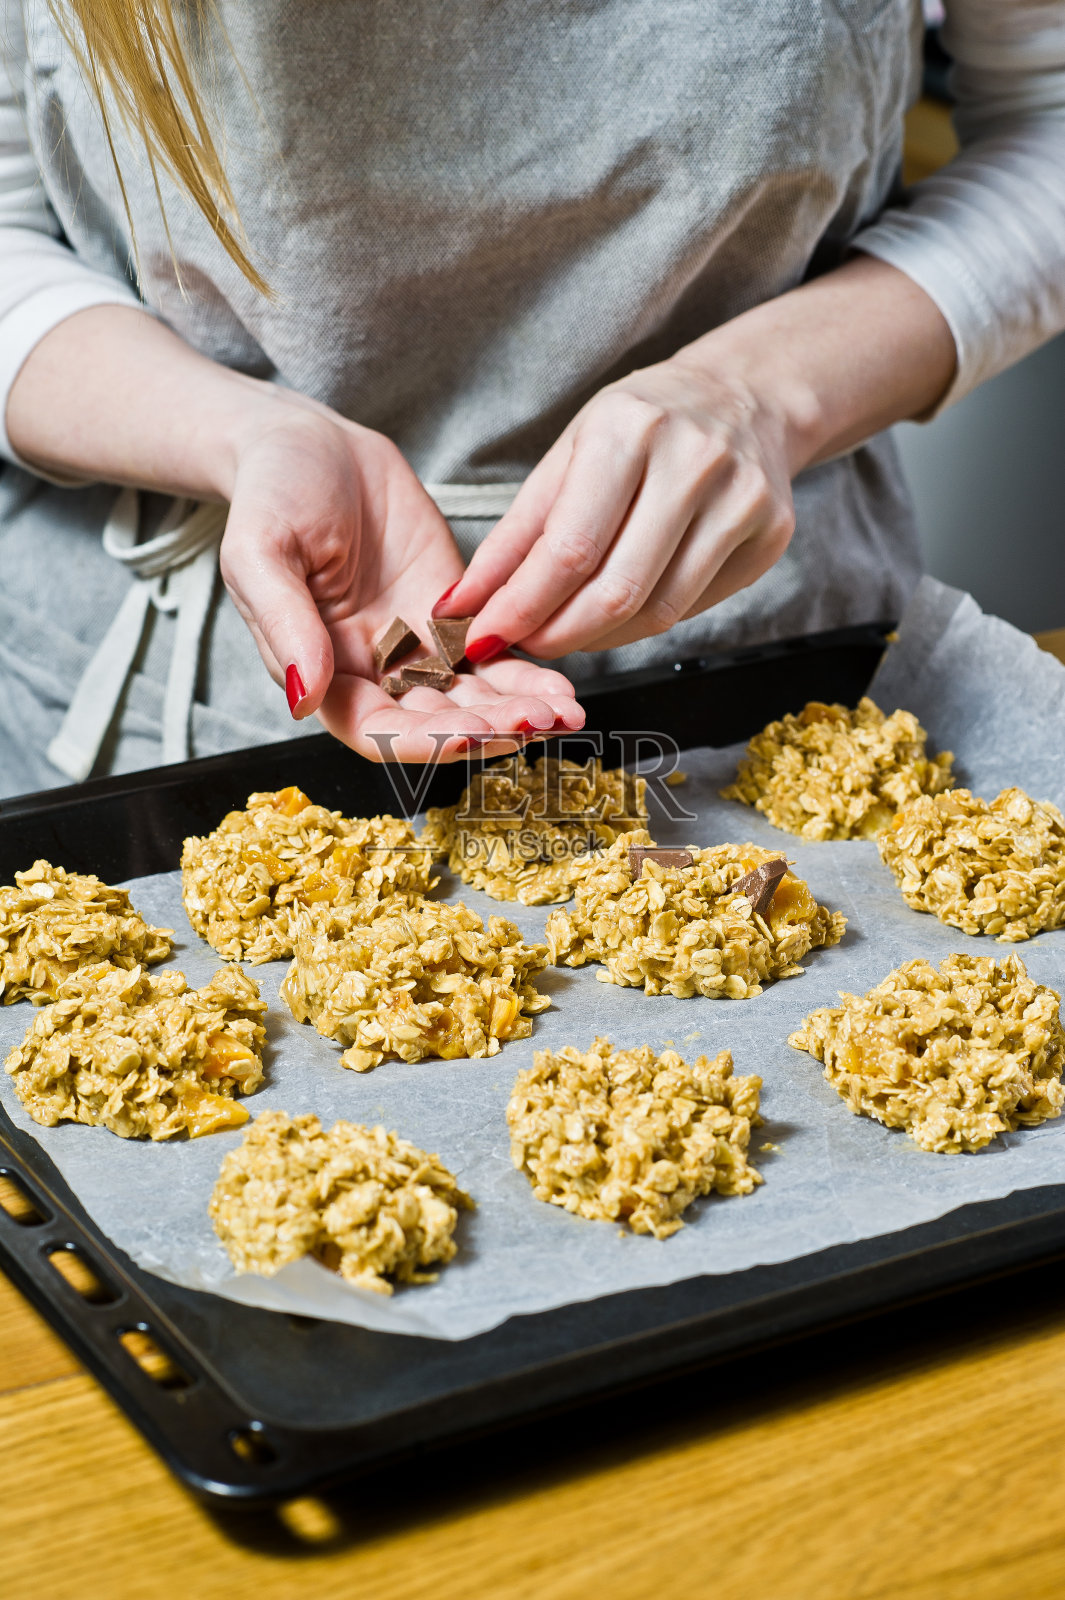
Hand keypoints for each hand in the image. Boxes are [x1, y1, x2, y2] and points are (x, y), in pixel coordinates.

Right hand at [220, 403, 583, 761]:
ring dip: (517, 711)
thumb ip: (283, 626)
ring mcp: (417, 645)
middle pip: (437, 723)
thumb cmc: (271, 494)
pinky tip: (561, 685)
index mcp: (323, 673)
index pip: (376, 731)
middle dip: (487, 729)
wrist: (311, 442)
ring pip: (473, 697)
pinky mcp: (452, 614)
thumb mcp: (260, 552)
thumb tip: (303, 699)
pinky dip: (527, 673)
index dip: (422, 742)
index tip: (467, 736)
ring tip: (564, 713)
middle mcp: (374, 672)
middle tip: (537, 723)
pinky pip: (494, 652)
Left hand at [434, 353, 796, 658]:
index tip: (485, 636)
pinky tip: (616, 614)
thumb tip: (462, 604)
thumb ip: (516, 535)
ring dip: (598, 638)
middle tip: (524, 646)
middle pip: (616, 590)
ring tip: (564, 632)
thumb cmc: (642, 425)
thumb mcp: (569, 455)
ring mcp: (742, 500)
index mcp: (630, 429)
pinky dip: (642, 623)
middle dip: (558, 635)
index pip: (570, 549)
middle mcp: (694, 461)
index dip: (522, 607)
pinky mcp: (771, 536)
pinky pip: (691, 606)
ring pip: (658, 611)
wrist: (744, 398)